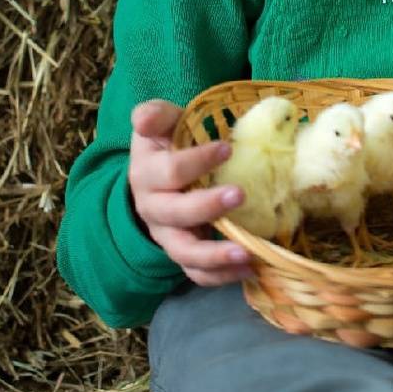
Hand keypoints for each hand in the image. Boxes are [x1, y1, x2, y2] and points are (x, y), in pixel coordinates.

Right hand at [128, 100, 253, 287]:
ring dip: (215, 255)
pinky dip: (221, 276)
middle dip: (207, 206)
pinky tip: (250, 269)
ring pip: (184, 252)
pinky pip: (196, 273)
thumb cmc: (167, 143)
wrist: (155, 177)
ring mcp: (167, 235)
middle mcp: (153, 208)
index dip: (197, 161)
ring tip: (246, 254)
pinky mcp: (182, 254)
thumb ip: (155, 115)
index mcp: (147, 173)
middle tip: (240, 194)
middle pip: (176, 213)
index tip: (228, 148)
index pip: (170, 171)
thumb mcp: (160, 123)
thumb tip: (142, 119)